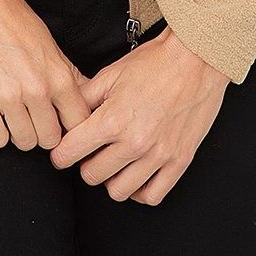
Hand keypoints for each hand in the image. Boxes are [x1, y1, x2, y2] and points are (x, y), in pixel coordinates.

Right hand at [0, 0, 92, 149]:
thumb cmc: (12, 18)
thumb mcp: (49, 44)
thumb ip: (68, 74)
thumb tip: (87, 98)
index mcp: (58, 74)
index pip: (78, 123)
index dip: (70, 126)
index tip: (60, 122)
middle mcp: (36, 89)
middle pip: (50, 139)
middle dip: (43, 131)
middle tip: (33, 117)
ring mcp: (7, 96)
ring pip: (24, 142)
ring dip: (19, 132)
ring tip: (13, 113)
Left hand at [49, 26, 229, 204]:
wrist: (195, 59)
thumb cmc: (155, 62)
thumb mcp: (110, 74)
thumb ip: (84, 98)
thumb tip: (67, 115)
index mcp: (112, 119)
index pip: (69, 153)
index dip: (60, 153)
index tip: (63, 152)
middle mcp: (134, 142)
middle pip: (92, 175)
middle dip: (86, 164)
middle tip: (92, 151)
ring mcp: (158, 155)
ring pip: (119, 191)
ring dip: (111, 178)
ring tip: (115, 161)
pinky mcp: (179, 161)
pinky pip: (152, 196)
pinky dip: (139, 191)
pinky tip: (136, 175)